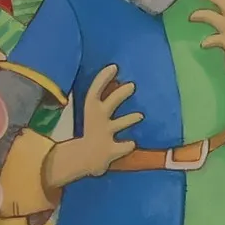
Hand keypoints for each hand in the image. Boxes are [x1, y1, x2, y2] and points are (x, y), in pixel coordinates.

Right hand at [42, 66, 142, 190]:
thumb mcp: (96, 113)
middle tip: (132, 86)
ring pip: (116, 126)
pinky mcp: (110, 150)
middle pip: (108, 106)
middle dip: (119, 96)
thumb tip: (123, 81)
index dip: (102, 79)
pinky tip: (131, 143)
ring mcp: (104, 136)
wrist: (84, 157)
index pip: (94, 92)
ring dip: (128, 119)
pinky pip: (123, 146)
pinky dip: (127, 145)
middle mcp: (97, 121)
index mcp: (91, 110)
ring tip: (140, 115)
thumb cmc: (95, 130)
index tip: (114, 66)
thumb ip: (107, 100)